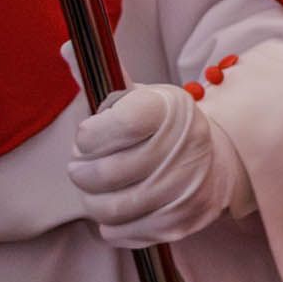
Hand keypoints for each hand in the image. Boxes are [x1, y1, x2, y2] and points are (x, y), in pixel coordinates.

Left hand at [69, 84, 248, 247]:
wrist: (215, 161)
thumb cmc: (161, 128)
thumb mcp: (137, 97)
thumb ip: (102, 78)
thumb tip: (67, 49)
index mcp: (168, 109)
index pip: (106, 128)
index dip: (88, 136)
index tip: (90, 135)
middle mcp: (183, 147)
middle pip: (101, 174)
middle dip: (81, 171)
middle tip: (84, 165)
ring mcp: (184, 189)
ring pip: (106, 208)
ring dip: (92, 199)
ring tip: (99, 187)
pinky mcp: (180, 222)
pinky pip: (120, 232)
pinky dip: (110, 222)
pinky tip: (120, 205)